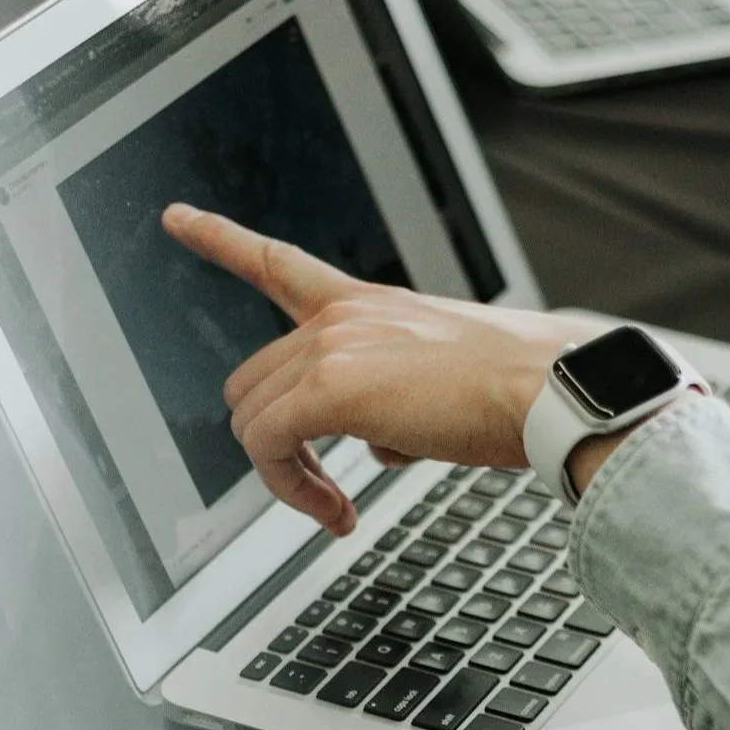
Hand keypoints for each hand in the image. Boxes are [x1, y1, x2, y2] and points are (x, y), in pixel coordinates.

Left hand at [162, 204, 604, 533]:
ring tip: (335, 506)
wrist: (552, 390)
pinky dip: (292, 488)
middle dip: (277, 441)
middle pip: (253, 381)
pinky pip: (268, 447)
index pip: (280, 264)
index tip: (177, 217)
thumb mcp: (446, 382)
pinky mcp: (331, 388)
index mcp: (370, 306)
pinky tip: (336, 512)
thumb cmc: (521, 390)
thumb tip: (380, 446)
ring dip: (287, 474)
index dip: (221, 239)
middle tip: (324, 485)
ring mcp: (333, 346)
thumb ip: (397, 402)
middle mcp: (344, 316)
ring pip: (253, 419)